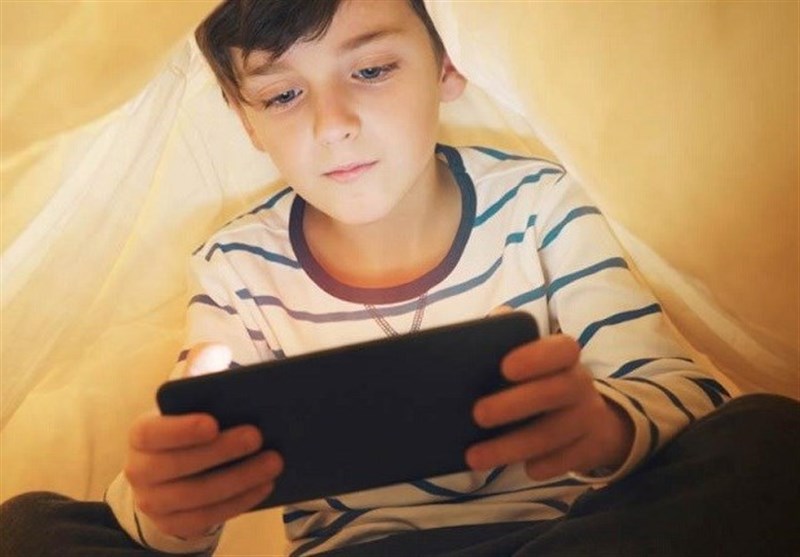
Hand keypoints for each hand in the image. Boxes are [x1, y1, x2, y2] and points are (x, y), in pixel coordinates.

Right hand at [124, 344, 282, 538]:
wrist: (179, 470)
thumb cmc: (191, 424)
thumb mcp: (192, 395)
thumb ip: (200, 368)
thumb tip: (214, 350)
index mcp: (141, 434)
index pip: (152, 433)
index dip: (181, 429)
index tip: (214, 422)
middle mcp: (139, 471)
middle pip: (177, 466)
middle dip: (221, 452)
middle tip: (258, 436)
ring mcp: (155, 503)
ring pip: (196, 496)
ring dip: (239, 479)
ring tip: (274, 462)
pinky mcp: (175, 525)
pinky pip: (207, 518)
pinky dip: (239, 502)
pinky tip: (266, 485)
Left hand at [466, 334, 633, 480]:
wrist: (593, 420)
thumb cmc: (543, 381)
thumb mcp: (531, 359)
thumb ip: (508, 337)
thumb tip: (489, 322)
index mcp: (564, 356)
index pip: (561, 349)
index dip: (536, 357)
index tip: (504, 367)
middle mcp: (580, 384)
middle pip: (556, 392)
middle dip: (514, 404)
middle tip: (477, 414)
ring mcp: (589, 418)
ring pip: (554, 434)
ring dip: (512, 447)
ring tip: (474, 457)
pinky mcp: (591, 449)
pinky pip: (566, 461)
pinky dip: (542, 466)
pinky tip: (520, 468)